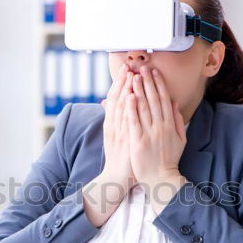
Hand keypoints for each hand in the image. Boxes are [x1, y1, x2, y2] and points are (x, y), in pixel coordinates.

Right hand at [99, 63, 135, 190]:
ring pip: (120, 106)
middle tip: (128, 65)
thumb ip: (121, 121)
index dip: (121, 83)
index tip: (127, 69)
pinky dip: (126, 108)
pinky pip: (125, 121)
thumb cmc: (122, 157)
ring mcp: (118, 131)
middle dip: (122, 81)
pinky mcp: (124, 139)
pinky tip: (129, 96)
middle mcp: (113, 124)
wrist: (117, 176)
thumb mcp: (119, 136)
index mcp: (113, 123)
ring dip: (124, 89)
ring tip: (129, 74)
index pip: (117, 98)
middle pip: (117, 98)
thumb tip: (121, 107)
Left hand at [126, 66, 188, 214]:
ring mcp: (149, 133)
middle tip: (142, 68)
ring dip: (139, 90)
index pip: (164, 99)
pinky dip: (132, 108)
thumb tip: (174, 103)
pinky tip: (129, 96)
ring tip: (134, 76)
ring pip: (144, 107)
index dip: (159, 84)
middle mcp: (161, 126)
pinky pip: (134, 121)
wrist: (161, 178)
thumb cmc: (169, 159)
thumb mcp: (180, 139)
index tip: (154, 72)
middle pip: (153, 100)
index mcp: (170, 125)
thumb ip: (178, 120)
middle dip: (148, 82)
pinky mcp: (138, 141)